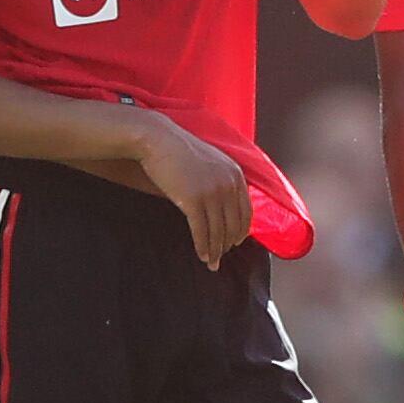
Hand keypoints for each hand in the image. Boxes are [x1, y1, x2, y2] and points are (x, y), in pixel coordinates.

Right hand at [133, 116, 249, 269]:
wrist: (157, 140)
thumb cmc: (179, 151)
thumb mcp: (211, 161)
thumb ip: (222, 179)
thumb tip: (223, 202)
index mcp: (236, 175)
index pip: (246, 211)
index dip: (241, 230)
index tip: (235, 242)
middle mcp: (229, 184)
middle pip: (233, 224)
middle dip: (228, 244)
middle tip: (221, 258)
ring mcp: (212, 192)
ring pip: (218, 230)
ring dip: (216, 250)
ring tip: (212, 262)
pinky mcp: (193, 200)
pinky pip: (202, 230)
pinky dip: (203, 246)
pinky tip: (202, 256)